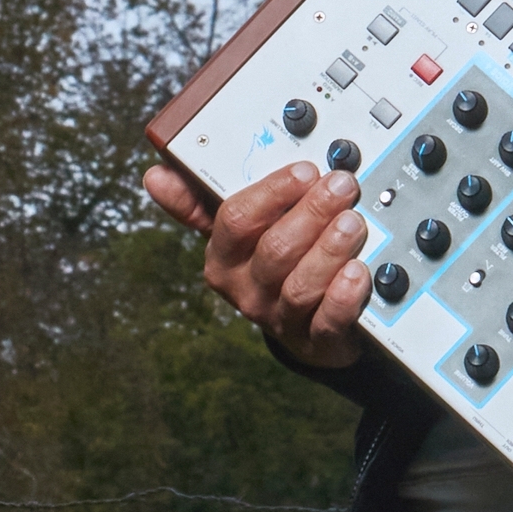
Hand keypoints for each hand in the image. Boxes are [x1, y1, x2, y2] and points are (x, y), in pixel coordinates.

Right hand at [144, 148, 369, 371]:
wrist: (308, 330)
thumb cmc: (271, 266)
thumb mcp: (237, 233)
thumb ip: (200, 201)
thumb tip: (154, 176)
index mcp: (223, 258)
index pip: (237, 220)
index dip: (273, 193)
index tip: (305, 170)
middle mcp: (247, 290)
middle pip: (275, 249)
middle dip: (312, 212)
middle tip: (342, 186)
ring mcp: (280, 318)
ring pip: (301, 284)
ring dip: (330, 250)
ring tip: (354, 223)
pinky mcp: (316, 341)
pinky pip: (328, 320)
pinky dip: (344, 296)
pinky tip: (358, 272)